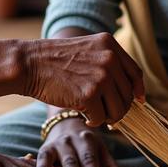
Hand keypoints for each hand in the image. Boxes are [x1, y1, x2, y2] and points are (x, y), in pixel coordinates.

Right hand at [22, 33, 143, 125]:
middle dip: (118, 108)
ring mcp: (101, 76)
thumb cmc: (54, 61)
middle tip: (105, 112)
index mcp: (109, 45)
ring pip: (119, 110)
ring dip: (108, 117)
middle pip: (128, 95)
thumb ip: (107, 63)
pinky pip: (102, 118)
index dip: (138, 90)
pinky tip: (84, 115)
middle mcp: (109, 59)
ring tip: (93, 113)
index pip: (135, 73)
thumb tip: (131, 92)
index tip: (137, 100)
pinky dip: (94, 121)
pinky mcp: (89, 95)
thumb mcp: (86, 50)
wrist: (30, 64)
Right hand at [35, 116, 140, 166]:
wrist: (67, 123)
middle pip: (75, 162)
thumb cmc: (88, 146)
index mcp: (90, 141)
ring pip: (59, 162)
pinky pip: (42, 160)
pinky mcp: (45, 148)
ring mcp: (58, 143)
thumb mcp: (103, 156)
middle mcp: (74, 140)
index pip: (92, 161)